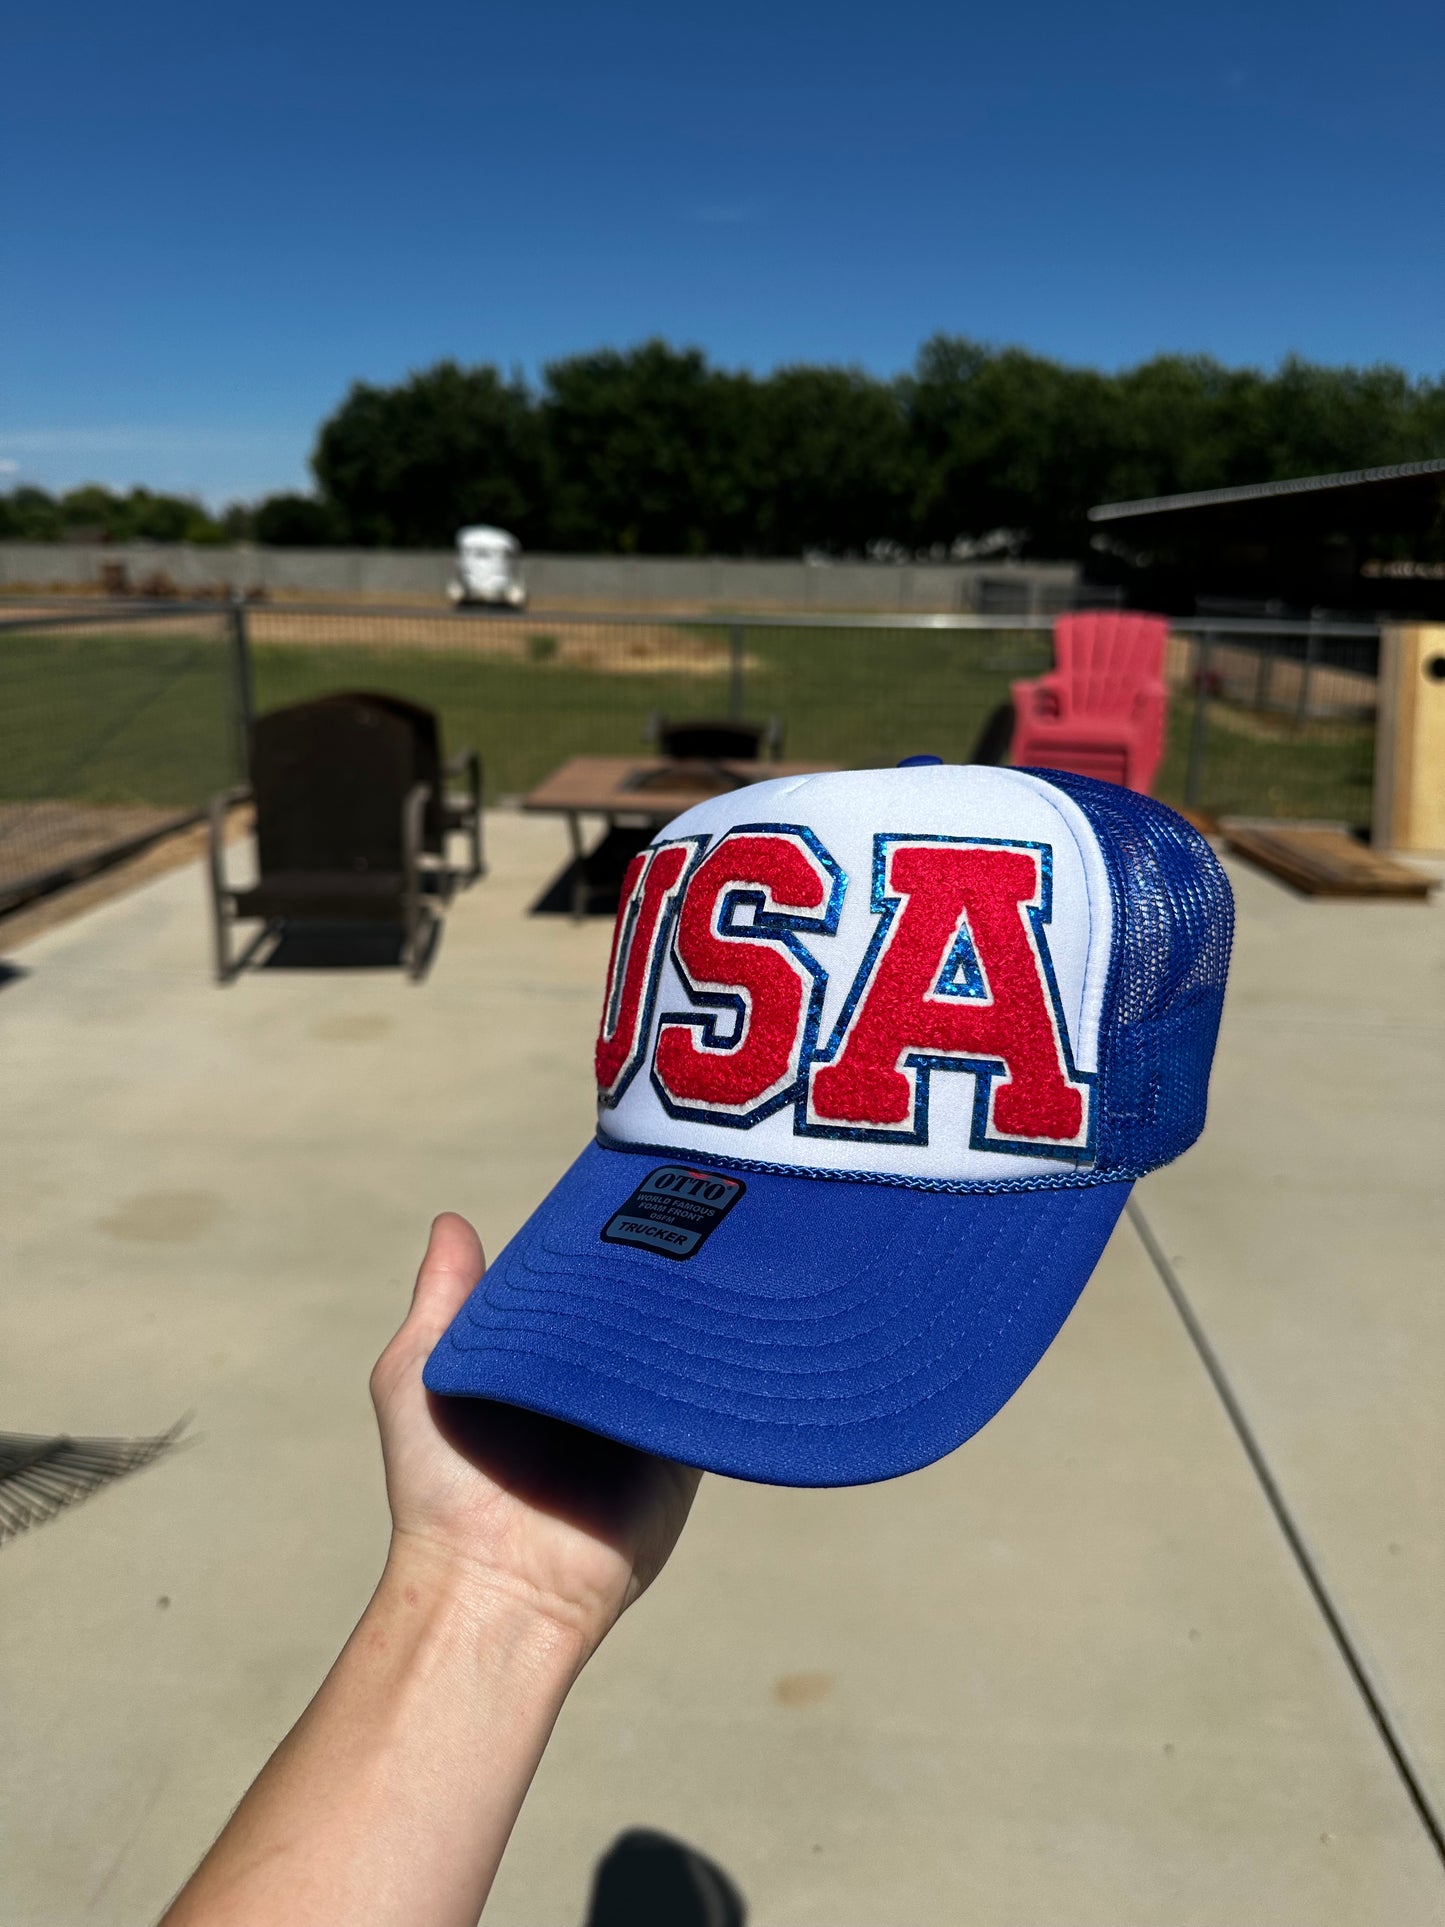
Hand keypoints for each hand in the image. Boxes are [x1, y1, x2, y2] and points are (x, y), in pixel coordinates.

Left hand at [370, 1214, 700, 1658]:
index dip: (606, 1238)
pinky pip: (717, 1393)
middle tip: (699, 1204)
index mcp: (545, 1354)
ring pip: (687, 1341)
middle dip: (666, 1264)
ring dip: (701, 1306)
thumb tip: (451, 1218)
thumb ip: (443, 1301)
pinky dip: (729, 1359)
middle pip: (644, 1305)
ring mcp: (646, 1412)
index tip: (633, 1185)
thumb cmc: (441, 1486)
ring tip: (727, 1246)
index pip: (587, 1281)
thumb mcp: (420, 1375)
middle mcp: (601, 1378)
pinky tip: (743, 1312)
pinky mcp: (685, 1451)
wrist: (495, 1585)